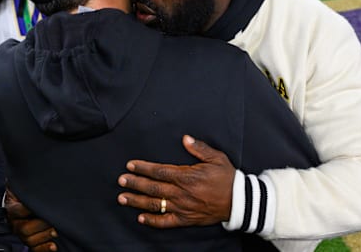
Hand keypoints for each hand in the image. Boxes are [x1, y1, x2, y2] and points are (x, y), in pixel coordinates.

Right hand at [4, 186, 57, 250]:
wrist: (32, 199)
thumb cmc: (30, 191)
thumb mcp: (25, 184)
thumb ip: (26, 181)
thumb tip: (30, 175)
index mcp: (12, 207)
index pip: (18, 210)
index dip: (29, 209)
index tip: (40, 205)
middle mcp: (15, 222)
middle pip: (23, 229)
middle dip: (40, 225)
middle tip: (53, 220)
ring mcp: (21, 233)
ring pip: (29, 240)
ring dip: (44, 236)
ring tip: (55, 231)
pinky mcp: (30, 241)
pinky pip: (34, 249)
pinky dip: (44, 248)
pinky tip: (53, 245)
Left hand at [117, 135, 234, 227]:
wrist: (239, 201)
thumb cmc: (227, 178)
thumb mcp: (216, 158)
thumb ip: (199, 148)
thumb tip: (185, 138)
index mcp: (187, 176)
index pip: (159, 172)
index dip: (143, 168)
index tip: (130, 166)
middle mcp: (181, 193)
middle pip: (152, 188)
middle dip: (134, 183)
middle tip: (121, 181)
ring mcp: (182, 208)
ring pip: (155, 204)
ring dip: (137, 201)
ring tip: (122, 198)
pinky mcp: (186, 219)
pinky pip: (166, 222)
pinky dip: (152, 221)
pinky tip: (141, 218)